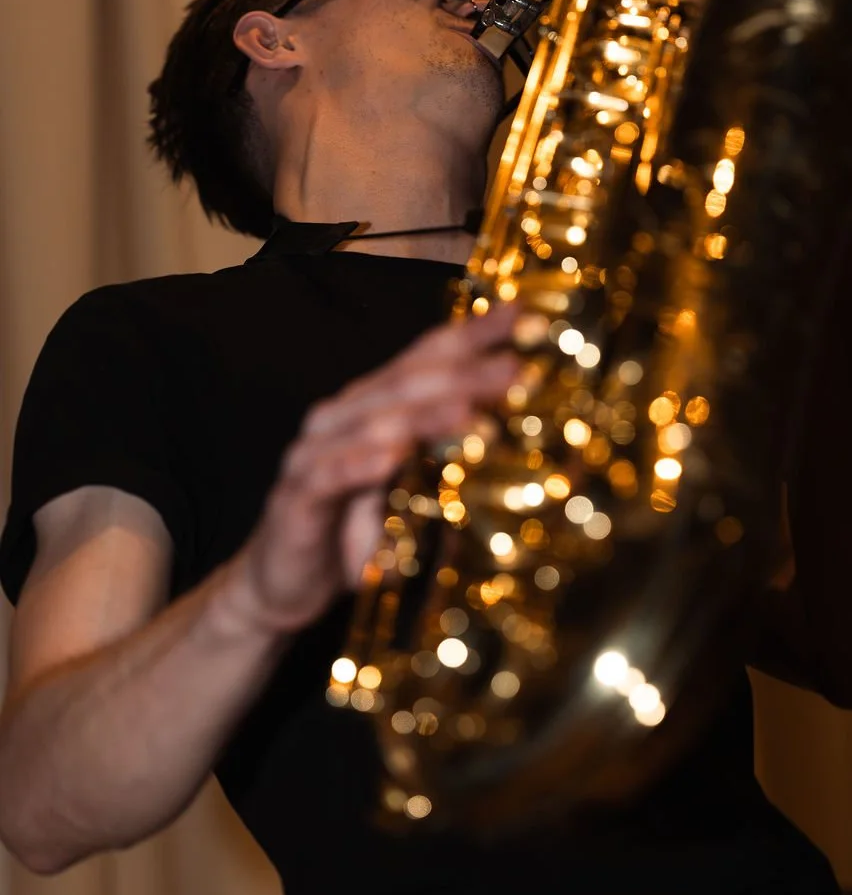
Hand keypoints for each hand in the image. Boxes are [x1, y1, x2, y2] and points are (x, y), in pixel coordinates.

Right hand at [235, 303, 518, 633]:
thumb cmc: (355, 525)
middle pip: (409, 383)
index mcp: (376, 403)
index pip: (428, 355)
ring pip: (374, 422)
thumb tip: (520, 439)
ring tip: (470, 411)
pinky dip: (359, 464)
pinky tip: (391, 457)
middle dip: (466, 374)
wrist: (286, 579)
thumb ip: (449, 458)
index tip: (522, 314)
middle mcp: (344, 415)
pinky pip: (329, 474)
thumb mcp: (412, 487)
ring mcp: (315, 451)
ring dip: (424, 417)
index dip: (473, 333)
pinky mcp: (296, 495)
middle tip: (516, 370)